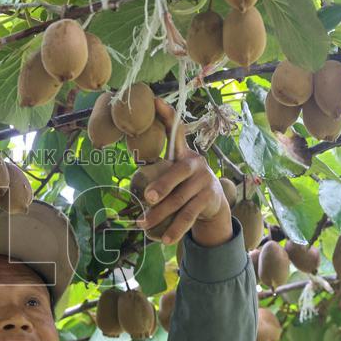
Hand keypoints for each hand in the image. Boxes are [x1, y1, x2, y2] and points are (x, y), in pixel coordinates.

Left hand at [135, 101, 232, 247]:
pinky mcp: (209, 199)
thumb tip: (127, 168)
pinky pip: (189, 216)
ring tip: (142, 225)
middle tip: (145, 198)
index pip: (176, 129)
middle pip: (177, 173)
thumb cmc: (184, 185)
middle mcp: (195, 163)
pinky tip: (164, 239)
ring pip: (180, 200)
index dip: (166, 115)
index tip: (154, 100)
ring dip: (159, 215)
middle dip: (161, 186)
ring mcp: (204, 180)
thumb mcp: (173, 173)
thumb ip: (157, 169)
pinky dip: (175, 229)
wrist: (213, 204)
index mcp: (182, 153)